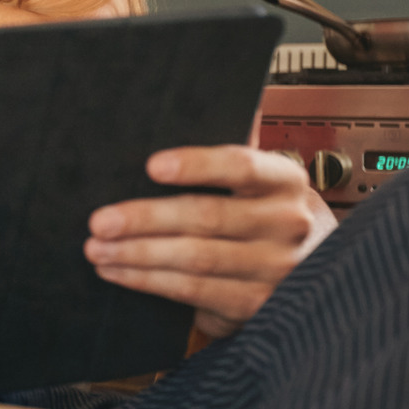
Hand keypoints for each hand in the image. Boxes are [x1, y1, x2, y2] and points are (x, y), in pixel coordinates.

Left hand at [82, 146, 335, 339]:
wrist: (311, 271)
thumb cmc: (266, 215)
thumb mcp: (262, 181)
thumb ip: (232, 150)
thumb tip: (205, 102)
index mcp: (284, 181)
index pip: (241, 166)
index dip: (196, 164)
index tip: (151, 165)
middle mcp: (287, 224)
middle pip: (207, 217)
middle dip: (146, 218)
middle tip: (100, 220)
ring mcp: (274, 269)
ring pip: (195, 259)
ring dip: (137, 254)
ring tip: (97, 248)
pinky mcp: (255, 305)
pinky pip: (192, 291)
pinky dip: (148, 282)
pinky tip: (118, 272)